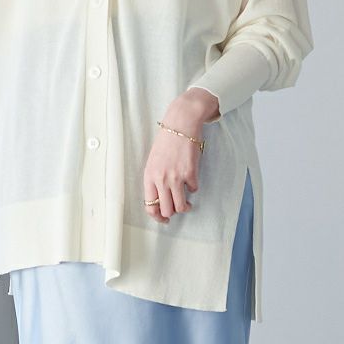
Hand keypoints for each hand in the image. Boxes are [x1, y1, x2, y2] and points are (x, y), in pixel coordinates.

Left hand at [142, 98, 205, 223]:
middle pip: (166, 210)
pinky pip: (194, 190)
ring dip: (185, 206)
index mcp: (149, 175)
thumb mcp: (153, 160)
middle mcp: (161, 179)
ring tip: (187, 202)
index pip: (150, 206)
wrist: (180, 123)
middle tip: (177, 208)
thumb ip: (155, 179)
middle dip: (172, 213)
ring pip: (181, 206)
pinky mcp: (190, 173)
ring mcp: (176, 177)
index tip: (163, 219)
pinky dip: (193, 187)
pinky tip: (191, 178)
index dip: (157, 217)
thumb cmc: (166, 140)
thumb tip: (161, 198)